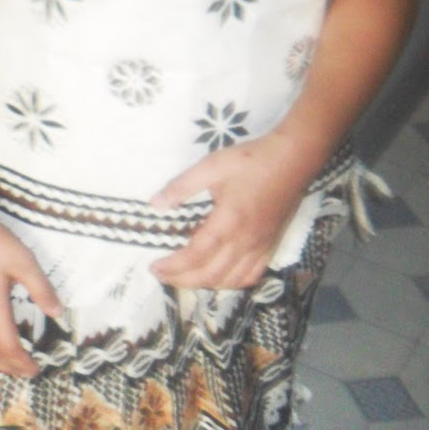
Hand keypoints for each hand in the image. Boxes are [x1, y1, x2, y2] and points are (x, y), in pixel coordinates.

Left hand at [150, 131, 311, 288]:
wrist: (291, 161)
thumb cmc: (249, 161)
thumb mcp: (211, 166)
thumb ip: (181, 186)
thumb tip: (155, 204)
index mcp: (228, 222)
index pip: (196, 255)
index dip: (173, 266)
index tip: (155, 267)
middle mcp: (244, 242)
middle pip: (211, 275)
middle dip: (183, 280)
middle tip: (162, 275)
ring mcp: (260, 248)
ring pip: (231, 280)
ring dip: (205, 285)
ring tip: (185, 277)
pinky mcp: (270, 247)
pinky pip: (251, 276)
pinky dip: (231, 283)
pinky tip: (220, 277)